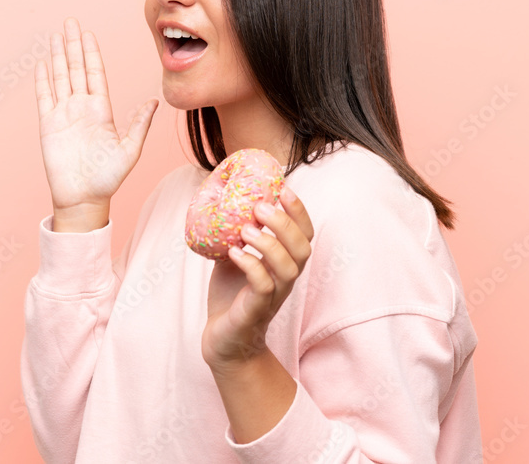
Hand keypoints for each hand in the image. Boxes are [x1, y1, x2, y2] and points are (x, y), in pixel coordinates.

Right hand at [35, 16, 158, 210]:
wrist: (84, 198)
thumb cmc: (109, 178)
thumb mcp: (130, 150)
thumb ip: (140, 124)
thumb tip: (155, 101)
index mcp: (101, 110)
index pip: (95, 73)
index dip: (91, 53)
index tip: (88, 34)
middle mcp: (82, 108)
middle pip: (75, 68)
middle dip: (72, 45)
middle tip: (70, 22)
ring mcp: (64, 115)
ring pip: (59, 78)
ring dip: (57, 57)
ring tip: (55, 36)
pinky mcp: (48, 125)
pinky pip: (44, 97)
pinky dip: (42, 80)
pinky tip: (42, 64)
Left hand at [201, 186, 314, 371]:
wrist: (223, 341)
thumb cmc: (231, 296)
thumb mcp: (235, 257)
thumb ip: (237, 233)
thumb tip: (226, 198)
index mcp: (284, 263)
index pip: (305, 234)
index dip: (299, 211)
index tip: (283, 188)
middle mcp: (285, 280)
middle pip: (303, 249)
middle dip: (285, 223)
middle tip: (260, 207)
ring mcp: (273, 296)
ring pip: (288, 268)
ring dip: (269, 243)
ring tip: (245, 230)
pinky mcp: (256, 310)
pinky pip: (263, 286)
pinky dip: (250, 265)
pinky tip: (234, 253)